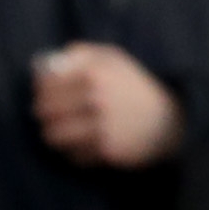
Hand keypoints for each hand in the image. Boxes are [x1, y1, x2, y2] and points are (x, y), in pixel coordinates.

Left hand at [30, 43, 184, 168]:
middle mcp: (97, 99)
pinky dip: (72, 152)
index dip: (39, 91)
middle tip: (48, 116)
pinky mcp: (108, 151)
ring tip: (59, 132)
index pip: (46, 85)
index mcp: (95, 73)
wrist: (168, 120)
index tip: (43, 95)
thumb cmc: (135, 86)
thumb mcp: (114, 59)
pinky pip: (72, 155)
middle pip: (45, 112)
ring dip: (53, 135)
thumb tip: (46, 63)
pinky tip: (82, 145)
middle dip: (43, 115)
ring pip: (54, 137)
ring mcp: (102, 127)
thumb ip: (81, 54)